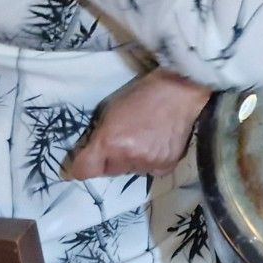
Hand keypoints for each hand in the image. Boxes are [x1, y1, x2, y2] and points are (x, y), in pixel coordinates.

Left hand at [68, 67, 211, 179]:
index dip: (81, 166)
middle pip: (108, 171)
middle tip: (124, 140)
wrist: (180, 91)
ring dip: (132, 160)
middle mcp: (127, 157)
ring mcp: (148, 163)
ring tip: (145, 139)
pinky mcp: (166, 166)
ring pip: (129, 171)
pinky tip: (158, 144)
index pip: (83, 171)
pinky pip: (150, 171)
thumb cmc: (142, 95)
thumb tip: (91, 154)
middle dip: (111, 159)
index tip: (86, 160)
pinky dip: (151, 162)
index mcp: (109, 142)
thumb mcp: (110, 110)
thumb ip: (99, 136)